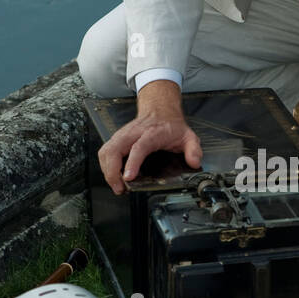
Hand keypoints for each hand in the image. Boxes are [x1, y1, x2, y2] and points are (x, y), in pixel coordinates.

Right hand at [97, 80, 201, 194]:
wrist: (160, 110)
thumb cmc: (171, 125)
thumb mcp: (188, 136)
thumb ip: (193, 149)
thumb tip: (194, 162)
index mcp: (152, 133)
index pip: (138, 148)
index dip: (132, 163)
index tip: (128, 177)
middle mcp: (134, 133)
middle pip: (114, 150)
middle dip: (112, 171)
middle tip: (119, 188)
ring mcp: (123, 135)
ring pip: (106, 151)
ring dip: (107, 170)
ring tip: (116, 185)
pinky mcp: (116, 138)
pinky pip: (105, 151)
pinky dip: (105, 165)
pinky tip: (112, 175)